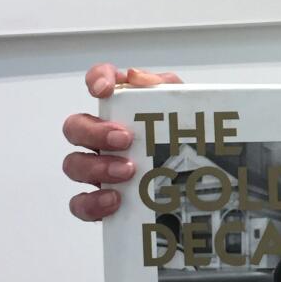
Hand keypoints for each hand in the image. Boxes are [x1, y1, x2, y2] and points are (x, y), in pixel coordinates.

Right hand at [62, 63, 181, 221]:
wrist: (207, 190)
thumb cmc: (188, 146)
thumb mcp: (186, 113)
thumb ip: (167, 89)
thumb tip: (137, 78)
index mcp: (124, 110)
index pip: (100, 82)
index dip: (96, 80)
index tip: (104, 90)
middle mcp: (103, 138)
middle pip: (76, 126)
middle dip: (94, 131)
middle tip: (123, 139)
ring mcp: (99, 169)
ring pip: (74, 164)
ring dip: (96, 166)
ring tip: (127, 172)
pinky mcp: (102, 201)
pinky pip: (81, 204)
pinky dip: (92, 203)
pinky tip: (114, 200)